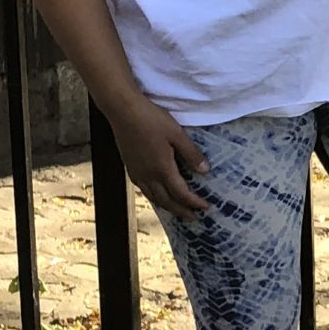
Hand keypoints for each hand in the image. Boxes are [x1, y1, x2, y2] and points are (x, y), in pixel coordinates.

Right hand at [115, 99, 209, 219]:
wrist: (123, 111)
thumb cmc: (151, 120)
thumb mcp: (177, 134)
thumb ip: (191, 154)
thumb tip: (205, 171)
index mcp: (162, 169)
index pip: (181, 193)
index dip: (194, 203)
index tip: (206, 207)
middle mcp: (148, 176)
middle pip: (167, 201)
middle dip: (181, 211)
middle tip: (193, 217)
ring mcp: (137, 173)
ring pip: (153, 198)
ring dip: (168, 207)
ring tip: (178, 211)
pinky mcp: (130, 167)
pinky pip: (144, 190)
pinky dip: (154, 198)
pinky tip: (157, 195)